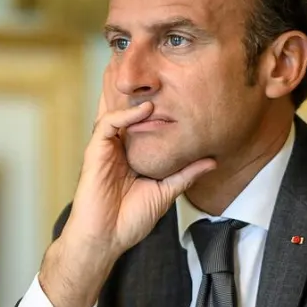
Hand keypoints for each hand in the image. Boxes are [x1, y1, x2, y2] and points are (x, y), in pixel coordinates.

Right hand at [40, 97, 215, 306]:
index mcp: (130, 153)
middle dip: (138, 88)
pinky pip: (108, 124)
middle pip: (125, 108)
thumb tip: (211, 160)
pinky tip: (143, 109)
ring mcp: (105, 148)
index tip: (176, 88)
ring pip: (115, 109)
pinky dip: (125, 114)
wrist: (106, 240)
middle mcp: (117, 146)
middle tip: (157, 67)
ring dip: (131, 93)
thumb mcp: (165, 193)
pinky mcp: (95, 153)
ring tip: (151, 78)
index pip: (141, 121)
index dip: (154, 103)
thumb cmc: (129, 220)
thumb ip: (185, 174)